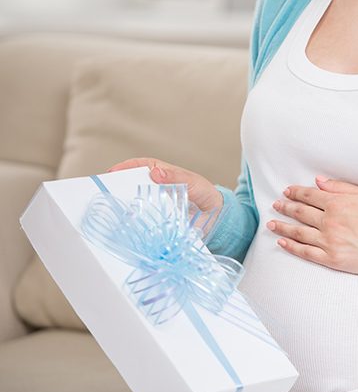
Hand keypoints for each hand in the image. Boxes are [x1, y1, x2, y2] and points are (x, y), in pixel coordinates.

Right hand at [109, 158, 223, 218]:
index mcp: (163, 174)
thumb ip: (177, 177)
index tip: (114, 172)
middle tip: (107, 191)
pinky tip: (129, 224)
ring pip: (136, 203)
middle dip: (119, 187)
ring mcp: (156, 205)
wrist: (217, 217)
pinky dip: (136, 222)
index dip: (126, 168)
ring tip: (114, 207)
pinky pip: (144, 220)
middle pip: (133, 185)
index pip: (141, 167)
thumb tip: (156, 172)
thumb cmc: (205, 194)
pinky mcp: (158, 222)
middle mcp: (156, 189)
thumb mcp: (194, 183)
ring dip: (125, 205)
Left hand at [266, 175, 357, 274]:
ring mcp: (329, 241)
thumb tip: (318, 181)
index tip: (286, 191)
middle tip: (276, 205)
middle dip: (285, 207)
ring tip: (271, 222)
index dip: (295, 193)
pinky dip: (291, 246)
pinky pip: (306, 252)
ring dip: (282, 226)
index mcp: (337, 203)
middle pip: (300, 212)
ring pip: (298, 232)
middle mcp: (330, 221)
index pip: (309, 196)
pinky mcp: (332, 259)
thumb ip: (339, 187)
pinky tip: (282, 241)